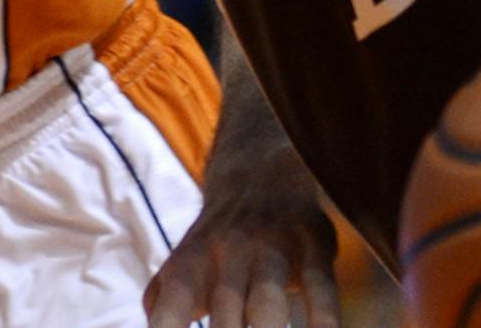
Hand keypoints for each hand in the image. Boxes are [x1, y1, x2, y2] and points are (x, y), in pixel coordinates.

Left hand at [144, 180, 339, 327]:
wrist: (262, 168)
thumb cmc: (217, 241)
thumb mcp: (183, 264)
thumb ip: (163, 302)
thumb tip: (156, 322)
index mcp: (190, 265)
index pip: (170, 313)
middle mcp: (228, 255)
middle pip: (225, 318)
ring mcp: (273, 249)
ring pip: (268, 306)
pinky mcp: (314, 243)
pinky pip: (321, 287)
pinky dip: (324, 320)